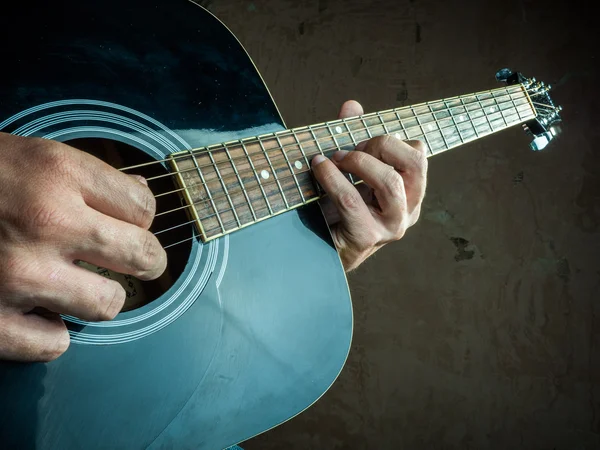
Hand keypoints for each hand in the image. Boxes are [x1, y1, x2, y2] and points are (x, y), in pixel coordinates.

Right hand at [0, 133, 166, 361]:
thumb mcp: (31, 155)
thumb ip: (89, 176)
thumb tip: (142, 193)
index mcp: (58, 172)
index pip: (144, 207)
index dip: (141, 218)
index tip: (131, 224)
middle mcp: (45, 221)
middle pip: (143, 257)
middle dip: (144, 261)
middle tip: (134, 262)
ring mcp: (18, 274)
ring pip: (107, 304)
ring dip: (95, 297)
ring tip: (72, 283)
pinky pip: (54, 344)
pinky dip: (49, 332)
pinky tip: (35, 310)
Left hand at [311, 101, 427, 270]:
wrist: (317, 249)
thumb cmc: (336, 207)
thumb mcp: (348, 170)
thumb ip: (352, 136)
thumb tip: (352, 106)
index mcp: (410, 192)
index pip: (418, 155)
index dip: (390, 140)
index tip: (360, 142)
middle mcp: (408, 210)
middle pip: (415, 163)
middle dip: (380, 145)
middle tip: (351, 148)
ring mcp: (390, 227)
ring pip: (389, 182)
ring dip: (358, 162)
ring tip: (334, 158)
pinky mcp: (367, 237)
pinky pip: (352, 200)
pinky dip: (332, 178)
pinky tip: (318, 167)